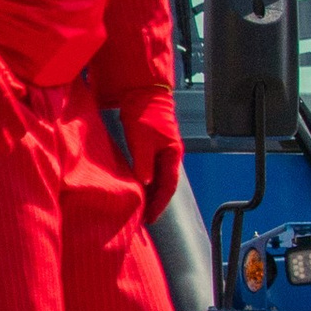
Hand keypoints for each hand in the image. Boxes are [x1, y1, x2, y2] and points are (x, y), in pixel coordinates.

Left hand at [116, 90, 183, 225]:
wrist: (141, 92)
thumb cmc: (144, 114)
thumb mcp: (142, 142)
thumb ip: (144, 164)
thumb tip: (145, 184)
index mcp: (173, 155)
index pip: (169, 186)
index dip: (160, 204)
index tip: (150, 218)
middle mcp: (170, 154)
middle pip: (165, 184)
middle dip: (156, 202)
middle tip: (144, 218)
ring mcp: (161, 150)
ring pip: (158, 178)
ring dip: (150, 193)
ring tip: (140, 207)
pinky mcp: (151, 146)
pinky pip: (151, 170)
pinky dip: (146, 181)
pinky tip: (137, 188)